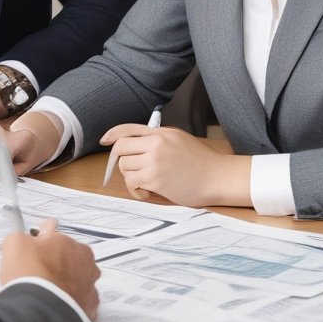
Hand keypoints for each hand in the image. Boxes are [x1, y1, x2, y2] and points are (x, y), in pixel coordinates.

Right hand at [0, 219, 100, 321]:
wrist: (39, 312)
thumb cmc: (30, 276)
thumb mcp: (15, 243)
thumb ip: (22, 237)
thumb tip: (24, 240)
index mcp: (70, 243)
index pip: (54, 232)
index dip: (40, 238)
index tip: (34, 244)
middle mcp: (86, 263)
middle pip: (68, 257)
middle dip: (54, 262)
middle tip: (35, 272)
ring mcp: (89, 287)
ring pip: (76, 280)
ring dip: (63, 283)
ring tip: (45, 291)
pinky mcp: (89, 310)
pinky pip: (79, 302)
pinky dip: (69, 303)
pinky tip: (54, 305)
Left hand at [98, 125, 251, 207]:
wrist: (218, 177)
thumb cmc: (202, 163)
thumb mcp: (179, 140)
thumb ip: (158, 140)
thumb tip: (136, 147)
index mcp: (161, 133)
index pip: (128, 129)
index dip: (112, 135)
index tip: (104, 141)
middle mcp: (155, 143)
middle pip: (121, 148)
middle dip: (120, 161)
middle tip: (131, 172)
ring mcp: (154, 160)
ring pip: (125, 167)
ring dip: (131, 178)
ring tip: (146, 184)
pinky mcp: (155, 178)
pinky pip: (132, 182)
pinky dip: (136, 190)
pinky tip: (149, 193)